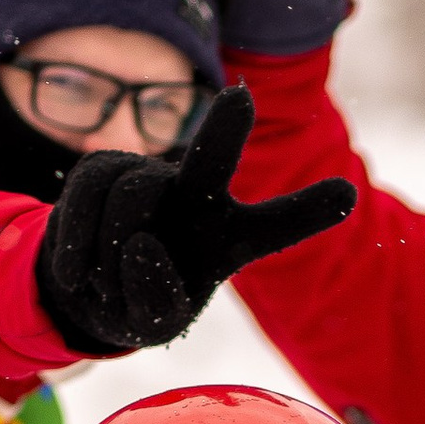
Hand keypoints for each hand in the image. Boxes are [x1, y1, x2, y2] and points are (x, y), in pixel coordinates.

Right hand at [33, 88, 354, 354]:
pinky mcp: (103, 165)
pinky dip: (76, 245)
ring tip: (105, 285)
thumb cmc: (138, 302)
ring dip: (109, 252)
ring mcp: (150, 175)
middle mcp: (199, 195)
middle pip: (212, 158)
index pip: (275, 225)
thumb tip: (140, 243)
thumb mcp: (154, 324)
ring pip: (129, 197)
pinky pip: (86, 198)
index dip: (307, 211)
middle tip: (240, 99)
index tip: (348, 195)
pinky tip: (76, 274)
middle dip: (224, 129)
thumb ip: (154, 299)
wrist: (84, 287)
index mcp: (231, 237)